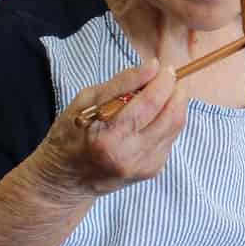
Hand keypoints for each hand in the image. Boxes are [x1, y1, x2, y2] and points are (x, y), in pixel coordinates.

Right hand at [30, 60, 187, 198]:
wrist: (67, 179)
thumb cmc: (70, 135)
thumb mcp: (86, 101)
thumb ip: (121, 83)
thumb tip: (153, 66)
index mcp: (108, 138)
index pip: (148, 104)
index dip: (163, 82)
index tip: (165, 68)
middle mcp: (129, 155)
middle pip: (170, 116)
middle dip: (176, 91)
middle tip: (170, 77)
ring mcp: (142, 166)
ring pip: (176, 127)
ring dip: (177, 104)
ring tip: (167, 91)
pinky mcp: (151, 170)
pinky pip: (170, 138)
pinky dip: (169, 121)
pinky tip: (157, 114)